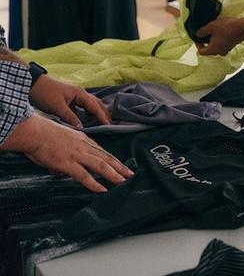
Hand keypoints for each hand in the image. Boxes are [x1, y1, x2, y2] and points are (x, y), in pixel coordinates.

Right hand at [0, 114, 133, 192]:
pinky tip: (103, 190)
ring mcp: (77, 155)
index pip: (102, 151)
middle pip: (106, 157)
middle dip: (120, 166)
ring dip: (114, 174)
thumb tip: (60, 171)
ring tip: (123, 181)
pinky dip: (95, 184)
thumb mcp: (61, 141)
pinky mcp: (68, 164)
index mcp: (83, 139)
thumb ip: (65, 155)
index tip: (121, 164)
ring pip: (101, 165)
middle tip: (130, 174)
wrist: (34, 132)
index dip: (112, 159)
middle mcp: (84, 146)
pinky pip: (85, 176)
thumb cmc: (42, 135)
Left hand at [29, 74, 111, 128]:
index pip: (95, 107)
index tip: (109, 126)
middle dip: (104, 114)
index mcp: (80, 94)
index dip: (102, 117)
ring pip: (91, 104)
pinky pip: (83, 106)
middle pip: (97, 104)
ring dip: (97, 112)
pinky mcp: (70, 97)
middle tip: (110, 125)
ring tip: (102, 122)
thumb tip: (81, 127)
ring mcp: (75, 94)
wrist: (33, 83)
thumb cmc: (45, 94)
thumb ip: (70, 117)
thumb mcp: (57, 107)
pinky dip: (88, 112)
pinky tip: (87, 119)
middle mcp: (81, 93)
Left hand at [196, 17, 243, 55]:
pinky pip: (223, 43)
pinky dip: (220, 38)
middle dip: (206, 41)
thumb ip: (202, 32)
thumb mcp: (211, 27)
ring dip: (214, 39)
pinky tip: (222, 30)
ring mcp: (227, 49)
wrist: (243, 27)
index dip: (198, 44)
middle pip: (209, 50)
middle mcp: (220, 52)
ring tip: (214, 29)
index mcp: (213, 50)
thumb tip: (198, 35)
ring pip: (217, 46)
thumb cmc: (227, 27)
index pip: (201, 52)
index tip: (198, 37)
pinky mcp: (232, 45)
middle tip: (205, 32)